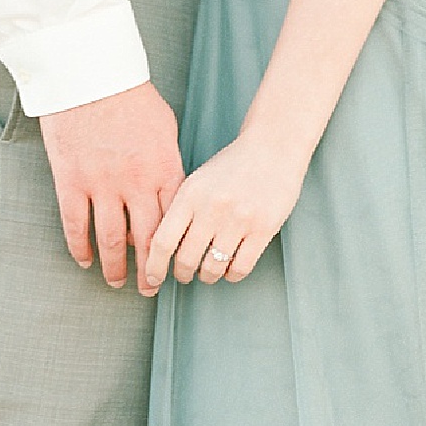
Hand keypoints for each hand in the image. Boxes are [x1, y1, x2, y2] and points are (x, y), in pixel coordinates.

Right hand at [40, 83, 183, 294]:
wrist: (87, 71)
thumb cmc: (130, 94)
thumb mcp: (165, 128)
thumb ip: (168, 163)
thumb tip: (172, 192)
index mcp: (164, 169)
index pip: (174, 222)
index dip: (175, 248)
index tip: (175, 264)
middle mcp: (136, 182)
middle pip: (147, 239)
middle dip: (150, 270)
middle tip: (149, 288)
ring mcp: (102, 184)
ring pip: (112, 240)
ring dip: (115, 267)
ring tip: (116, 283)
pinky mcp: (71, 181)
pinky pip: (77, 225)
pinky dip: (81, 248)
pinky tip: (86, 261)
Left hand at [143, 131, 306, 290]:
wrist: (272, 148)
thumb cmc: (233, 167)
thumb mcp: (197, 182)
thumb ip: (180, 211)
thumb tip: (161, 249)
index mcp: (190, 195)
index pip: (163, 241)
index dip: (154, 266)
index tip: (153, 277)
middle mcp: (212, 208)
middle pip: (187, 260)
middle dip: (183, 274)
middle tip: (185, 275)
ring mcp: (239, 219)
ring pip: (213, 268)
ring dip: (208, 277)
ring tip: (209, 273)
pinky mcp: (263, 229)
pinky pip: (240, 268)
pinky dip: (232, 275)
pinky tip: (230, 269)